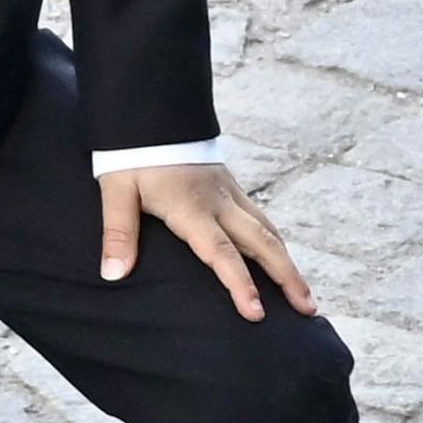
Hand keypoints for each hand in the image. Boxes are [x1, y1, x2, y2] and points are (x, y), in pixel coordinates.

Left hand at [99, 159, 312, 323]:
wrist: (150, 109)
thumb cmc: (131, 152)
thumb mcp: (116, 189)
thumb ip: (118, 233)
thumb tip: (113, 274)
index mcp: (192, 208)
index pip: (221, 252)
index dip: (239, 284)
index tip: (256, 313)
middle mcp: (219, 202)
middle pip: (263, 243)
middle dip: (288, 278)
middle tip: (309, 310)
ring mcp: (229, 192)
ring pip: (268, 230)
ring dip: (288, 262)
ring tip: (304, 294)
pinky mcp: (230, 185)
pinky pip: (260, 218)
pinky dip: (275, 241)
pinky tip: (280, 257)